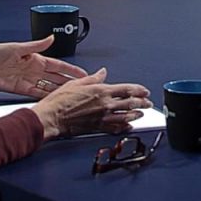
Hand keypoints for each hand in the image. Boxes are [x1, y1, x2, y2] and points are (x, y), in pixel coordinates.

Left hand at [0, 36, 88, 96]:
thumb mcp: (17, 47)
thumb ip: (36, 45)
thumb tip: (50, 38)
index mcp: (35, 58)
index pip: (58, 65)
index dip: (71, 70)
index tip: (83, 73)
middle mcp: (34, 69)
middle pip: (56, 77)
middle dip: (69, 82)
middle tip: (83, 87)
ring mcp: (29, 80)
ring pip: (49, 86)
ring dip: (60, 90)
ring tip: (73, 95)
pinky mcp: (22, 89)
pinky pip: (37, 93)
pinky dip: (46, 96)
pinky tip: (55, 99)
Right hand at [31, 68, 151, 139]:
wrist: (52, 117)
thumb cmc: (60, 101)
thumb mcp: (76, 83)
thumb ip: (93, 78)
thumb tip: (102, 72)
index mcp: (101, 91)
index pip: (126, 89)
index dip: (138, 90)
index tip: (144, 91)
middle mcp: (105, 104)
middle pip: (130, 103)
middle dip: (142, 102)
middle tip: (148, 103)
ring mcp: (103, 117)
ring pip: (126, 116)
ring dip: (136, 114)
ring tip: (142, 113)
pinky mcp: (98, 127)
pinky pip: (116, 128)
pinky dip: (124, 127)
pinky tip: (129, 127)